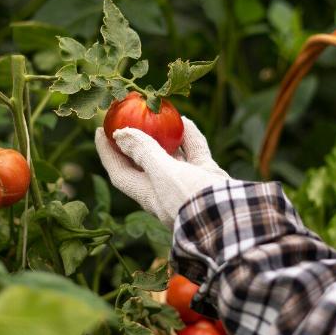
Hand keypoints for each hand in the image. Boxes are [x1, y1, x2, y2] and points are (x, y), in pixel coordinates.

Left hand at [95, 117, 234, 226]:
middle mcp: (166, 191)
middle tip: (127, 117)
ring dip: (164, 136)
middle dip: (135, 141)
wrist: (235, 219)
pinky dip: (190, 137)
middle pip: (144, 162)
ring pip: (171, 156)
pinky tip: (186, 121)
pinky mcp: (208, 178)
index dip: (108, 153)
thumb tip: (119, 134)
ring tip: (157, 114)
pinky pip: (195, 153)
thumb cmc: (192, 199)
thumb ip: (144, 152)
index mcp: (149, 196)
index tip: (100, 131)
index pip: (120, 173)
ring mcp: (188, 185)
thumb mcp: (164, 174)